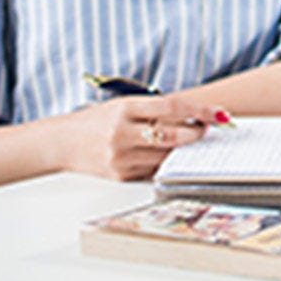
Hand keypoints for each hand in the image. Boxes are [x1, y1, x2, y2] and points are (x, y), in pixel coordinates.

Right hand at [50, 92, 219, 181]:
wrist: (62, 142)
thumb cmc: (96, 121)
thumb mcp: (122, 105)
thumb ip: (153, 110)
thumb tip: (193, 116)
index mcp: (124, 109)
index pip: (172, 106)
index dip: (200, 109)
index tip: (219, 113)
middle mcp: (122, 133)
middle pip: (173, 135)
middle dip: (196, 132)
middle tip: (207, 129)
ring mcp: (121, 157)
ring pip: (166, 155)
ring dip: (184, 149)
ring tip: (191, 141)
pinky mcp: (121, 175)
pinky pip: (153, 169)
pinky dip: (165, 161)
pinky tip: (168, 155)